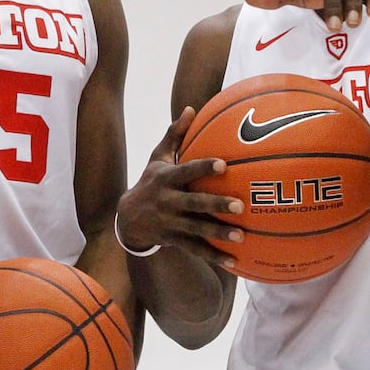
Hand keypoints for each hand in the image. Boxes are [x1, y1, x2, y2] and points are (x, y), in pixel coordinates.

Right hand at [117, 107, 243, 267]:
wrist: (127, 219)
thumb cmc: (151, 182)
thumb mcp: (157, 158)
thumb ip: (175, 134)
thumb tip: (191, 108)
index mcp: (166, 179)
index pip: (186, 171)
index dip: (204, 168)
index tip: (224, 164)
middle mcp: (168, 202)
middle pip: (194, 204)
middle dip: (215, 205)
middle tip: (240, 205)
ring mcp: (170, 223)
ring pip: (196, 230)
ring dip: (218, 234)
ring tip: (241, 236)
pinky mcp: (174, 240)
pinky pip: (196, 249)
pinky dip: (214, 256)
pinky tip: (235, 261)